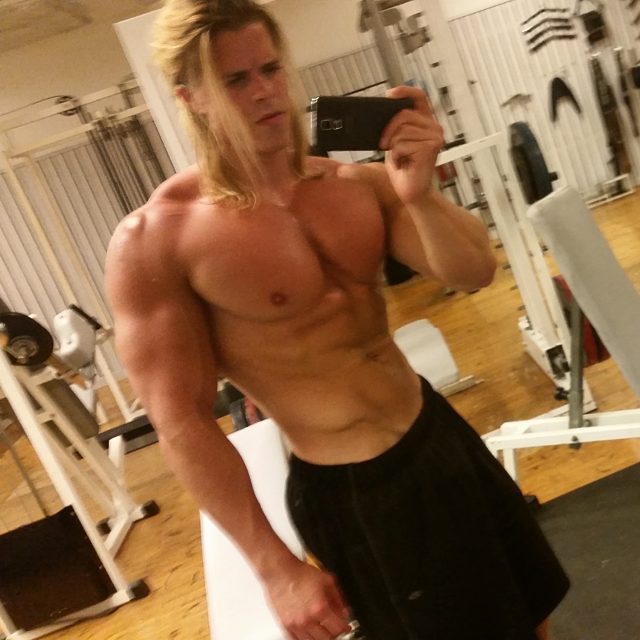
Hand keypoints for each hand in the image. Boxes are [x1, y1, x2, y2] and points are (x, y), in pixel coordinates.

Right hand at [266, 558, 352, 638]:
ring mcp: (296, 624)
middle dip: (334, 633)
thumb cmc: (301, 573)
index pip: (339, 628)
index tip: (346, 625)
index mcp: (320, 608)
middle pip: (327, 638)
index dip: (345, 627)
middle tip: (335, 627)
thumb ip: (339, 599)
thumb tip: (344, 612)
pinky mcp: (285, 625)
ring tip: (323, 629)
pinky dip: (306, 638)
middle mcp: (308, 619)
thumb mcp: (328, 580)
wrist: (280, 571)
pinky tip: (310, 631)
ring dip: (320, 636)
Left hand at [380, 85, 443, 206]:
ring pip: (401, 130)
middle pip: (403, 114)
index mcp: (426, 123)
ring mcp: (435, 137)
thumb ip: (391, 128)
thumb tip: (378, 116)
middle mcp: (434, 128)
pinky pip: (402, 144)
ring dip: (393, 146)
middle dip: (388, 130)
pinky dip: (397, 156)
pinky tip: (404, 164)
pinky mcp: (430, 148)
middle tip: (385, 145)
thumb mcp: (393, 143)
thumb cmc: (404, 169)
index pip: (419, 97)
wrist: (411, 193)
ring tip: (400, 158)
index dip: (405, 91)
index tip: (389, 94)